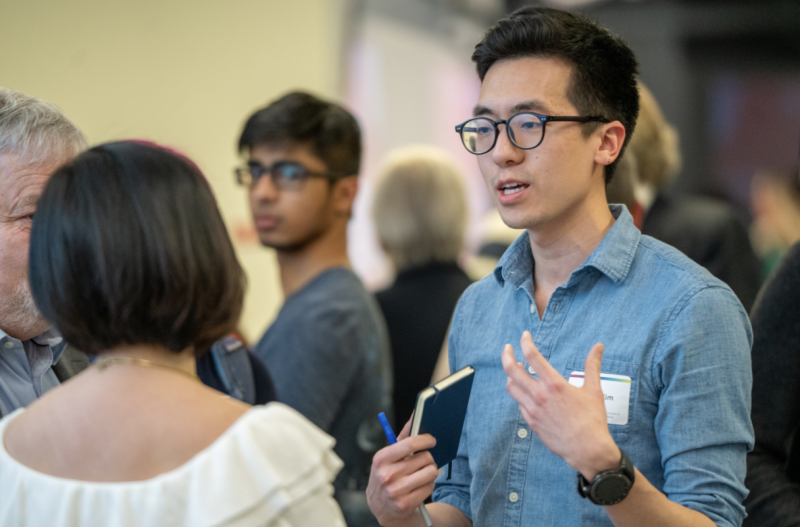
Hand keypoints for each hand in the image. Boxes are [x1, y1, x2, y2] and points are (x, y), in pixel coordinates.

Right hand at [366, 416, 438, 525]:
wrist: (381, 506)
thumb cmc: (387, 474)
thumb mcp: (388, 456)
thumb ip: (403, 436)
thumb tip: (415, 412)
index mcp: (381, 458)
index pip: (410, 443)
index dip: (426, 439)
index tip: (432, 440)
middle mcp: (387, 474)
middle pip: (425, 458)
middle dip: (429, 457)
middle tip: (424, 460)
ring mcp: (396, 491)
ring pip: (431, 472)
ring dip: (431, 471)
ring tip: (422, 472)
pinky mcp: (405, 504)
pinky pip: (430, 487)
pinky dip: (428, 484)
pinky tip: (419, 485)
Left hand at [501, 331, 619, 479]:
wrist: (587, 450)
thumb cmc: (592, 420)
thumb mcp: (594, 389)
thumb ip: (592, 365)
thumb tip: (598, 347)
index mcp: (554, 384)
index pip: (532, 356)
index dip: (525, 342)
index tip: (524, 336)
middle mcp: (539, 395)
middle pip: (511, 370)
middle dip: (507, 355)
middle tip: (508, 348)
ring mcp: (532, 410)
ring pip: (511, 387)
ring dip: (511, 375)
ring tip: (515, 369)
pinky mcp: (531, 422)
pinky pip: (519, 404)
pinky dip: (520, 394)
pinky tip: (527, 392)